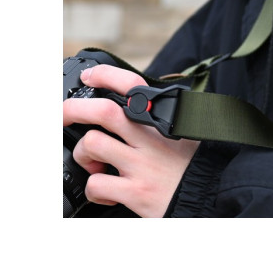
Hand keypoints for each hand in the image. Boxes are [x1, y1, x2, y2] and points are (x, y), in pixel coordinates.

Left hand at [63, 65, 199, 216]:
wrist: (209, 196)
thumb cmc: (191, 165)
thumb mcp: (183, 132)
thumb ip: (158, 117)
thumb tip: (132, 102)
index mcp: (161, 120)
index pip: (132, 85)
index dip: (106, 75)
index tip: (90, 77)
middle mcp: (150, 139)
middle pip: (104, 111)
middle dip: (74, 109)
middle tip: (63, 115)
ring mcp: (142, 165)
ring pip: (93, 144)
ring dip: (83, 154)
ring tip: (93, 163)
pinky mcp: (135, 191)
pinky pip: (97, 183)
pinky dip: (95, 188)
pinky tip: (106, 190)